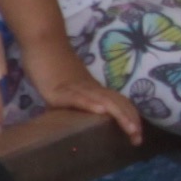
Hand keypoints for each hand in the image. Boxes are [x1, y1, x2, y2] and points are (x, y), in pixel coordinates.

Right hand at [17, 55, 141, 149]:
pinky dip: (90, 104)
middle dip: (129, 120)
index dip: (130, 116)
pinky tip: (101, 111)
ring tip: (131, 129)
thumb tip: (76, 120)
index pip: (118, 101)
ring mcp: (75, 88)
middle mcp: (89, 87)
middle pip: (115, 102)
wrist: (42, 42)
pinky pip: (77, 98)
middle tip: (139, 139)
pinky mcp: (58, 90)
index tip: (138, 135)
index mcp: (92, 88)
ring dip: (118, 115)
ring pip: (102, 100)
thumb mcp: (67, 88)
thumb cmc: (52, 66)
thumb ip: (74, 101)